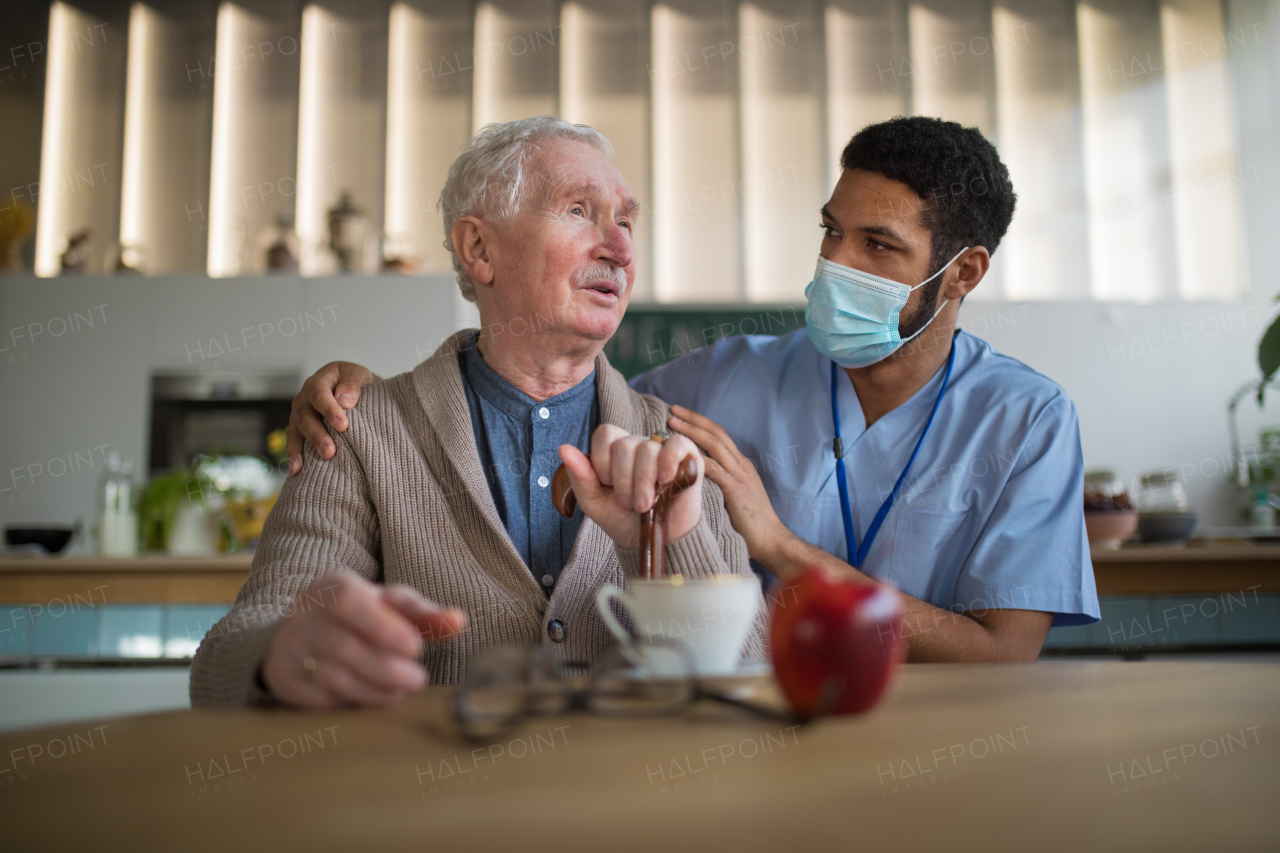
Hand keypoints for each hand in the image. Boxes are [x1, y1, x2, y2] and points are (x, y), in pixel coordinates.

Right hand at [260, 573, 466, 709]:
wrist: (300, 634)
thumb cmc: (360, 616)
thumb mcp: (390, 606)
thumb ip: (424, 614)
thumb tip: (459, 621)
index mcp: (331, 588)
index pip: (350, 603)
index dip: (383, 627)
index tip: (415, 648)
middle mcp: (303, 615)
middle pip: (344, 646)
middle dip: (387, 668)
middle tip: (418, 679)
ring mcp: (289, 649)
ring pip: (332, 676)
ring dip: (373, 689)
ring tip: (400, 691)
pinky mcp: (282, 680)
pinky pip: (318, 698)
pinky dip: (350, 701)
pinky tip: (371, 698)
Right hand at [286, 361, 376, 475]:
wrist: (355, 391)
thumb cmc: (356, 383)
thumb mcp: (359, 374)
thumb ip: (353, 382)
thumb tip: (345, 401)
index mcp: (319, 382)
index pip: (319, 394)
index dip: (329, 410)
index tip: (343, 425)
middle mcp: (304, 398)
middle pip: (306, 416)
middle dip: (318, 435)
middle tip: (330, 452)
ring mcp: (300, 415)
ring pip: (298, 431)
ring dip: (306, 449)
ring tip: (318, 462)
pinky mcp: (300, 430)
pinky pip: (294, 443)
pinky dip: (294, 456)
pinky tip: (296, 471)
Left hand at [557, 425, 703, 548]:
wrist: (655, 543)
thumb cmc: (625, 520)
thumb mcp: (594, 502)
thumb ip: (580, 476)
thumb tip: (563, 448)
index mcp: (617, 451)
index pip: (605, 433)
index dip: (603, 461)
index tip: (608, 485)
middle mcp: (641, 446)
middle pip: (625, 444)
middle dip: (623, 481)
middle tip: (628, 503)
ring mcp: (665, 451)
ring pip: (648, 449)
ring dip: (643, 484)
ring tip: (645, 506)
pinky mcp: (689, 458)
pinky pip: (677, 444)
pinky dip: (669, 460)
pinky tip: (665, 479)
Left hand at [667, 404, 788, 562]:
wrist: (772, 541)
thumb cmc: (750, 526)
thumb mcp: (735, 497)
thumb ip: (721, 484)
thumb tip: (696, 478)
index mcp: (741, 465)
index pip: (720, 435)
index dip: (700, 423)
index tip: (681, 415)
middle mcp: (742, 465)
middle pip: (717, 433)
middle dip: (694, 419)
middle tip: (672, 409)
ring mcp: (741, 476)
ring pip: (715, 444)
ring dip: (692, 431)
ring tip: (672, 423)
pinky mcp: (736, 490)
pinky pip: (715, 469)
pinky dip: (697, 459)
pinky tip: (681, 453)